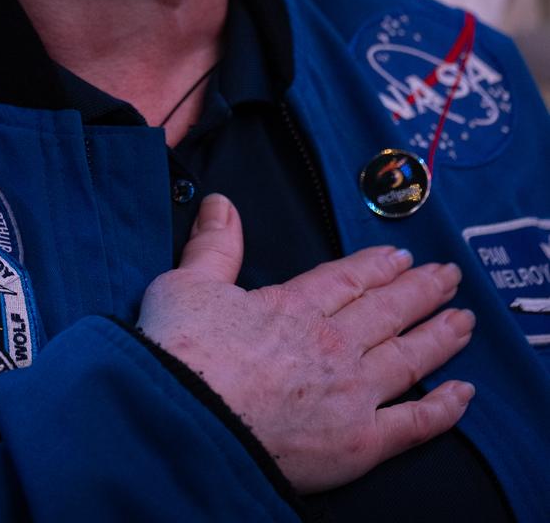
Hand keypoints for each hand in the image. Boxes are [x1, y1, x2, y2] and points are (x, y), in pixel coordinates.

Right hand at [137, 193, 474, 492]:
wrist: (185, 424)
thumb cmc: (181, 355)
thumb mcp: (186, 284)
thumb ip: (213, 246)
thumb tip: (221, 204)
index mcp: (294, 306)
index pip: (349, 279)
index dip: (379, 267)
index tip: (402, 257)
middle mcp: (332, 343)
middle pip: (389, 311)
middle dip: (422, 291)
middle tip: (449, 276)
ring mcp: (352, 392)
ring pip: (409, 357)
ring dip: (440, 337)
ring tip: (464, 321)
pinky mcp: (360, 442)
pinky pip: (414, 423)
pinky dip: (442, 409)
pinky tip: (462, 395)